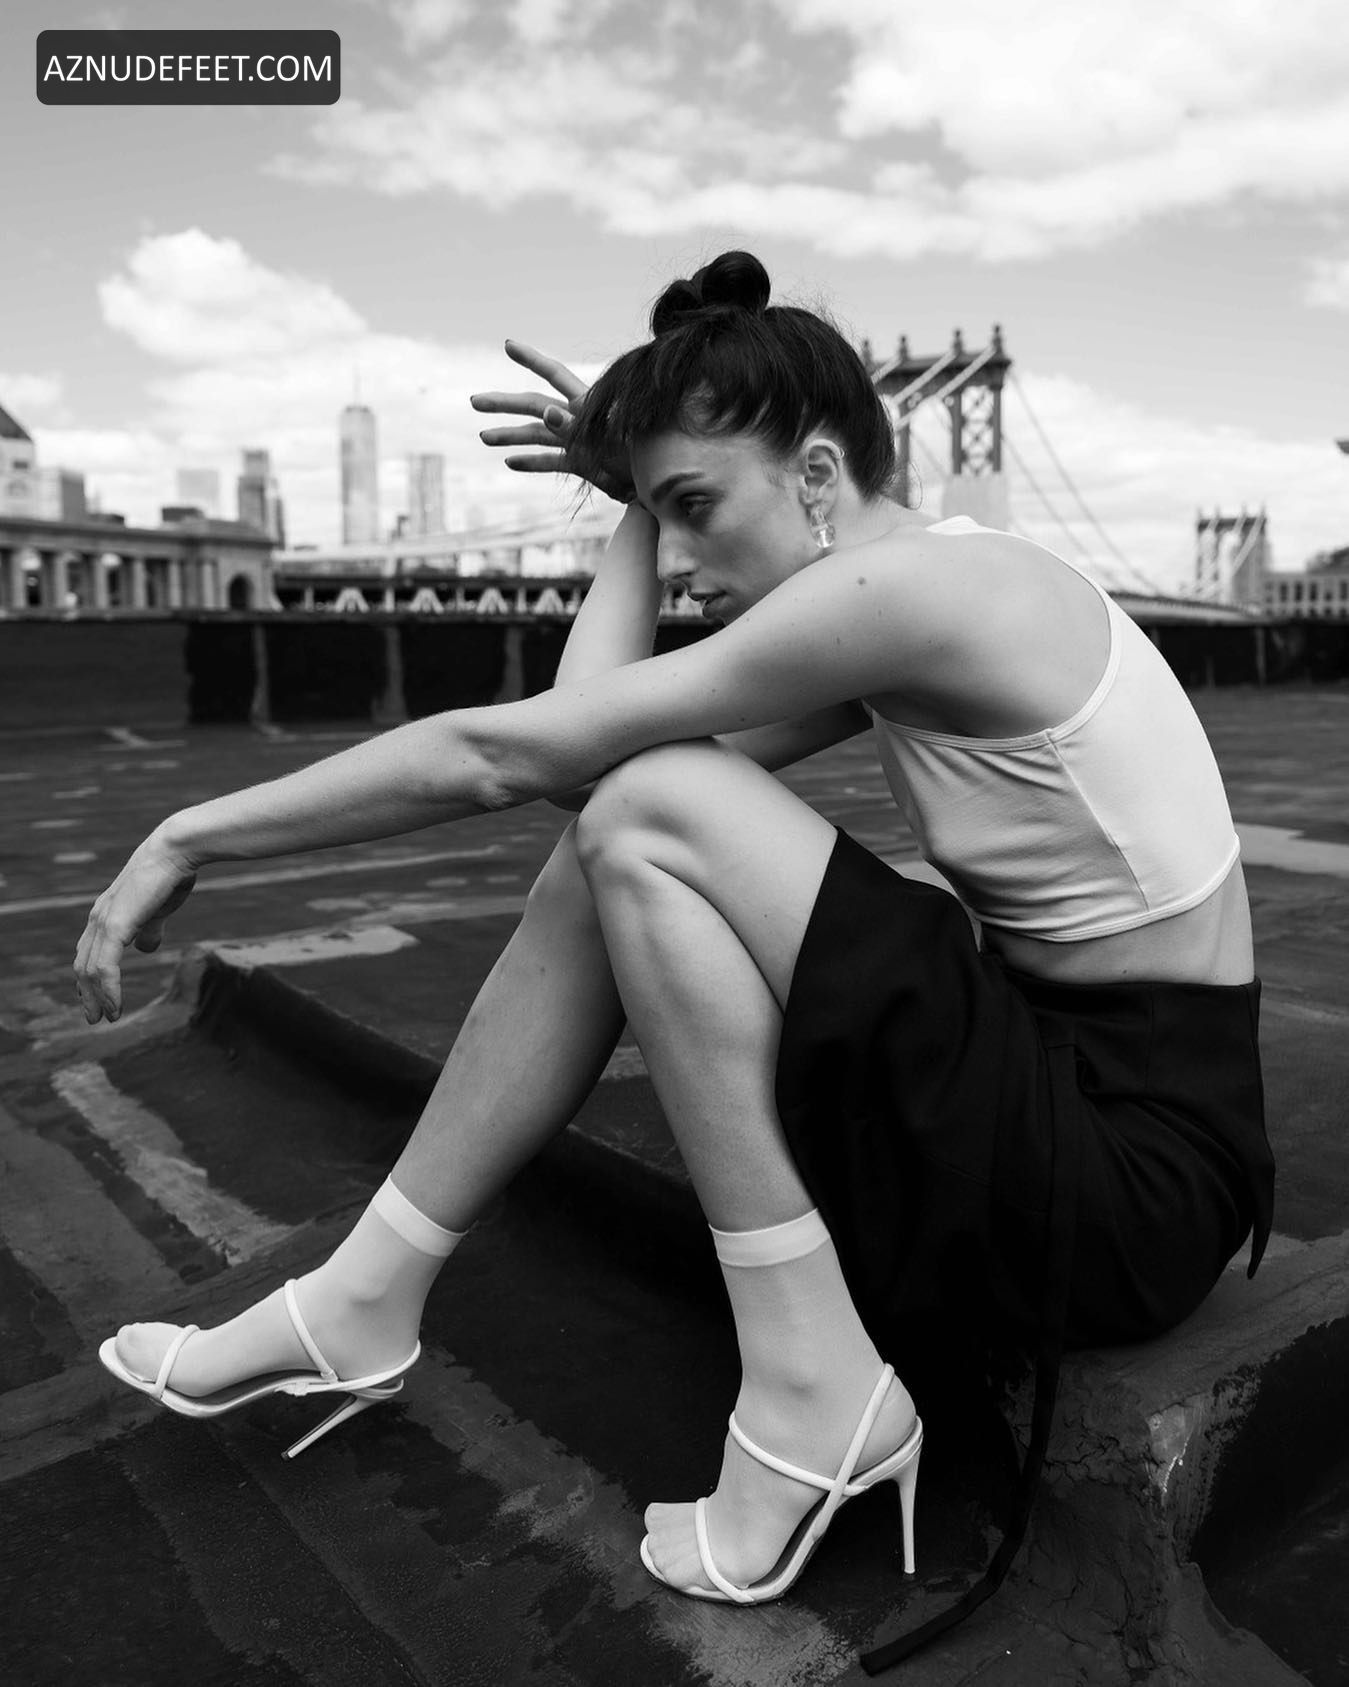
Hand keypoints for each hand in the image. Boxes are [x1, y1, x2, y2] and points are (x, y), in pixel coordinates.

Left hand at [73, 831, 197, 1022]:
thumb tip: (146, 948)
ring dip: (97, 997)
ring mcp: (103, 922)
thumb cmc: (170, 877)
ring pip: (90, 970)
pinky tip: (116, 1005)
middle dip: (88, 994)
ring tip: (108, 1017)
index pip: (88, 952)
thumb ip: (149, 929)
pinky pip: (104, 967)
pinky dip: (108, 990)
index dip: (90, 978)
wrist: (175, 853)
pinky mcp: (114, 926)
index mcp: (106, 914)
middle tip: (96, 1018)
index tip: (97, 998)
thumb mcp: (158, 910)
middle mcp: (98, 919)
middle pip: (83, 965)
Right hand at [470, 340, 633, 502]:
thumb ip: (572, 427)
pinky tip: (510, 462)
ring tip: (483, 437)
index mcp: (585, 405)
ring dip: (510, 435)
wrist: (656, 486)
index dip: (531, 358)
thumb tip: (546, 413)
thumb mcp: (602, 442)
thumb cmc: (636, 458)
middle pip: (534, 405)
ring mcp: (577, 442)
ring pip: (536, 434)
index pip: (553, 374)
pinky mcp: (581, 464)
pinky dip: (531, 462)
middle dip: (504, 403)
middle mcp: (576, 419)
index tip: (508, 345)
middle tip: (474, 402)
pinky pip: (550, 462)